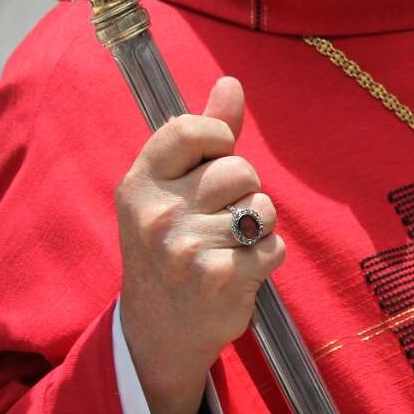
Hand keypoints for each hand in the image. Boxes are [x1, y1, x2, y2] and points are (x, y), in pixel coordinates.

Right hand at [116, 77, 284, 413]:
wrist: (158, 331)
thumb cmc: (171, 246)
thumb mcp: (171, 190)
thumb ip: (204, 136)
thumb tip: (231, 82)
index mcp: (140, 185)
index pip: (190, 129)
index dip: (217, 138)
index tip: (214, 158)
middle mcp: (158, 215)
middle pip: (238, 169)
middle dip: (243, 190)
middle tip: (218, 219)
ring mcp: (187, 249)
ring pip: (262, 207)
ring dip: (257, 226)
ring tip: (228, 246)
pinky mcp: (221, 279)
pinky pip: (273, 245)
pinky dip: (266, 257)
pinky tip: (238, 272)